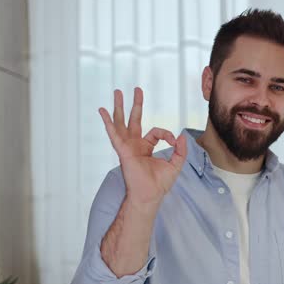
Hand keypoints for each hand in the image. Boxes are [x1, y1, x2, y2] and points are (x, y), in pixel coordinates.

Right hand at [99, 88, 186, 206]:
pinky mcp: (123, 150)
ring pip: (122, 122)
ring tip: (117, 91)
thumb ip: (180, 149)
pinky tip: (102, 111)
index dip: (167, 134)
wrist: (150, 195)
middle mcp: (135, 145)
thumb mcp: (175, 163)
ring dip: (119, 107)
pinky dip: (108, 122)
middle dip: (135, 104)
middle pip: (134, 119)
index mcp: (146, 147)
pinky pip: (114, 133)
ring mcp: (127, 146)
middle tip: (137, 89)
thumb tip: (180, 135)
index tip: (173, 141)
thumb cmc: (160, 183)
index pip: (156, 132)